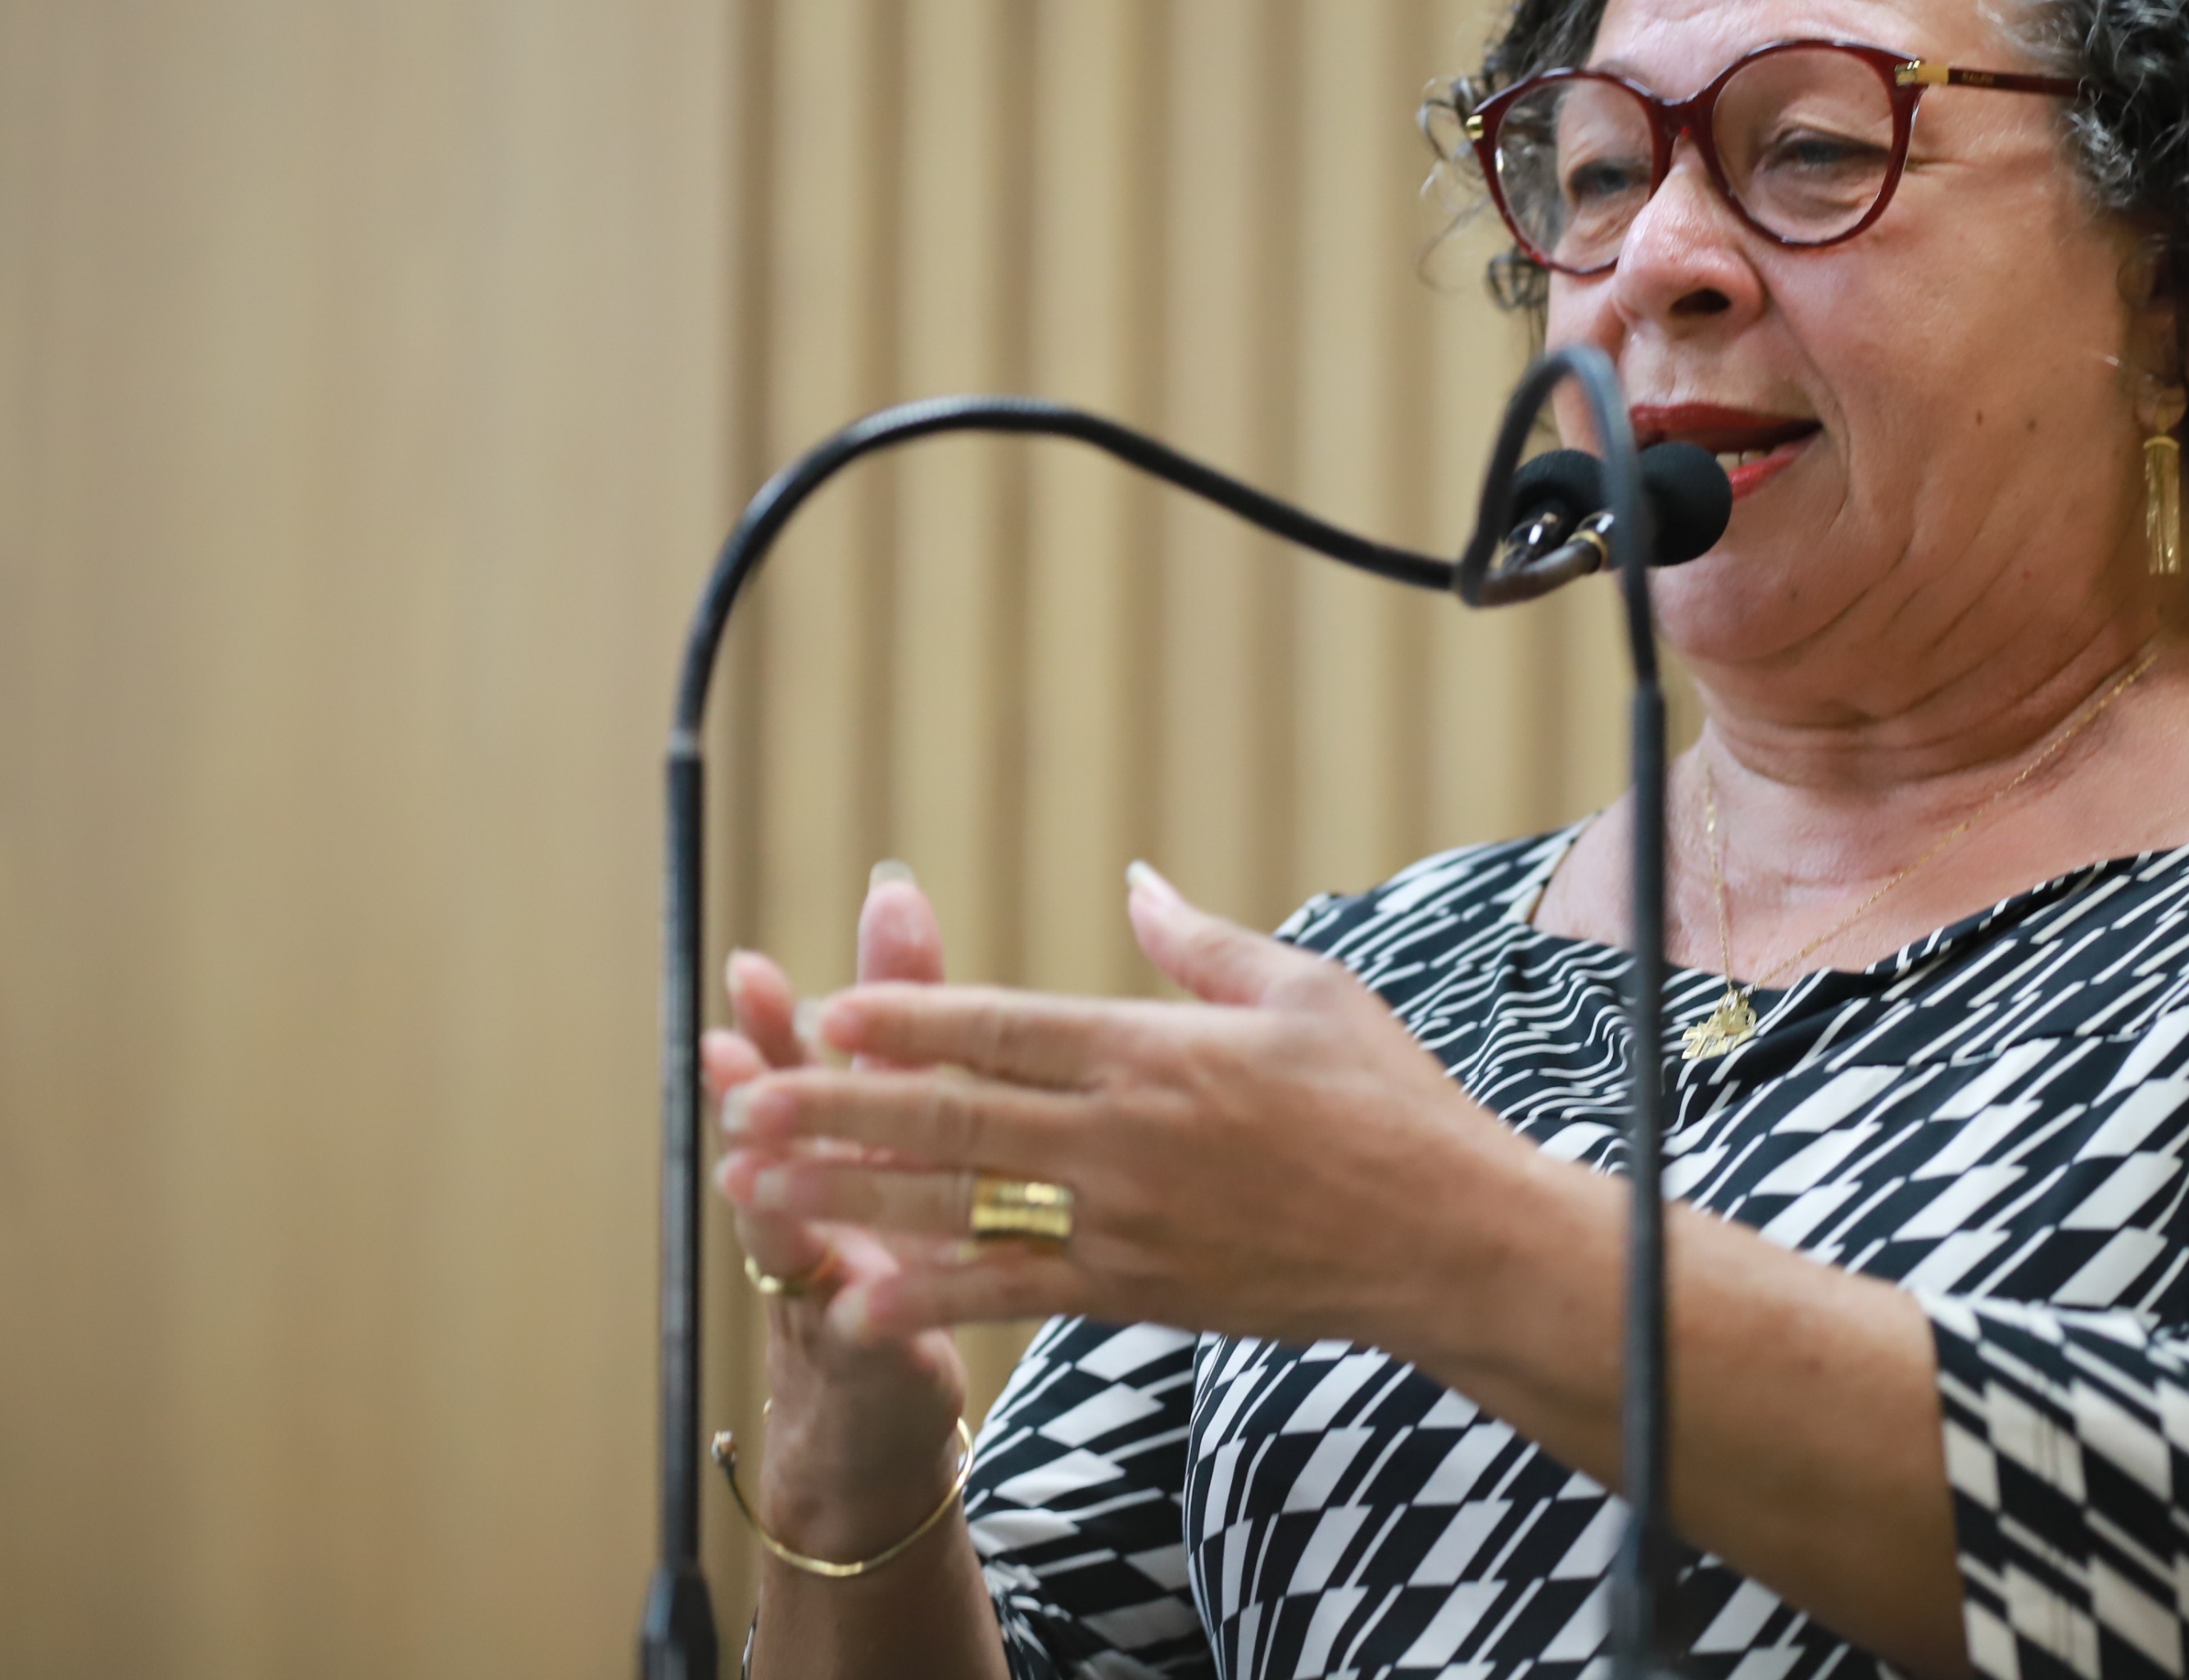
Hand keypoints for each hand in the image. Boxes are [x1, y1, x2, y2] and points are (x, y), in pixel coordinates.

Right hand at [702, 871, 968, 1553]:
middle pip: (792, 1117)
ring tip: (738, 1149)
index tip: (813, 933)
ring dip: (769, 1179)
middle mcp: (822, 1189)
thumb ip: (921, 1024)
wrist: (884, 1391)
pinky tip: (835, 1282)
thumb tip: (904, 894)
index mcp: (859, 1129)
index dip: (824, 994)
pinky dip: (848, 1302)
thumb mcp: (916, 1128)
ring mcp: (828, 1268)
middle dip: (772, 1059)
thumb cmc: (908, 1231)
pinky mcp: (859, 1344)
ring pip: (789, 1215)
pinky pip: (854, 1321)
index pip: (844, 1046)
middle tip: (743, 1003)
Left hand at [713, 863, 1542, 1355]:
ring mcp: (1126, 1223)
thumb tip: (1134, 883)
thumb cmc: (1390, 1103)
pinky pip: (1014, 1295)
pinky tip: (857, 1305)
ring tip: (757, 1190)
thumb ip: (1201, 942)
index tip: (826, 1013)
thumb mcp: (1307, 991)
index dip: (908, 1022)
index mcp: (1159, 1050)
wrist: (1446, 1241)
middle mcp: (1126, 1137)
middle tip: (742, 1103)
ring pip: (960, 1210)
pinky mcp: (1138, 1293)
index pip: (1006, 1030)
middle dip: (837, 1111)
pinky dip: (932, 1300)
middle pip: (954, 1120)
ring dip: (849, 1198)